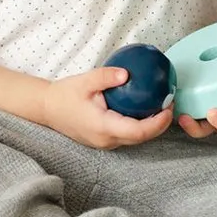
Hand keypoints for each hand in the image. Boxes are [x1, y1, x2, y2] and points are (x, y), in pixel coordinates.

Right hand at [43, 66, 172, 148]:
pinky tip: (144, 109)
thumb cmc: (64, 95)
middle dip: (160, 124)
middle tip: (169, 103)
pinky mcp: (104, 141)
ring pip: (135, 139)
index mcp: (103, 127)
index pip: (138, 131)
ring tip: (161, 105)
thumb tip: (127, 73)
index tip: (169, 107)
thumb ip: (106, 76)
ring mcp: (105, 143)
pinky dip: (140, 126)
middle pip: (141, 138)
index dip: (158, 122)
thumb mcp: (85, 80)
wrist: (47, 109)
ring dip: (151, 126)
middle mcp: (106, 140)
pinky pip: (127, 136)